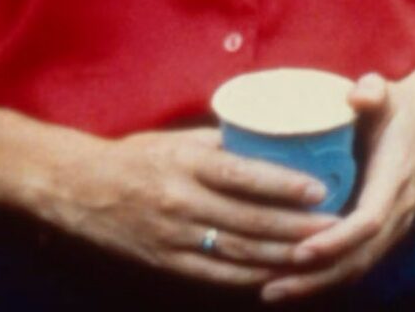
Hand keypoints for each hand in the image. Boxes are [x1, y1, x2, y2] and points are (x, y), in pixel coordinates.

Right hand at [40, 126, 337, 287]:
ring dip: (280, 254)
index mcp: (185, 164)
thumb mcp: (180, 139)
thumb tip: (275, 138)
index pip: (242, 175)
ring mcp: (172, 236)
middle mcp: (180, 201)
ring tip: (317, 251)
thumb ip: (225, 144)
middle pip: (247, 220)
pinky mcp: (164, 261)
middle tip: (335, 226)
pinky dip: (248, 276)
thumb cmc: (138, 156)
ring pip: (236, 250)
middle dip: (295, 226)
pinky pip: (214, 273)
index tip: (320, 188)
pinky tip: (276, 273)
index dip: (283, 184)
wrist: (79, 189)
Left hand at [262, 59, 414, 301]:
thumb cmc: (401, 108)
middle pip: (360, 257)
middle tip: (269, 286)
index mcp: (396, 177)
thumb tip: (357, 96)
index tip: (301, 250)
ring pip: (358, 266)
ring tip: (270, 292)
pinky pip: (358, 262)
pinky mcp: (385, 231)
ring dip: (316, 284)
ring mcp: (395, 224)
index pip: (369, 220)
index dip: (336, 240)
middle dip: (316, 276)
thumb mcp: (389, 92)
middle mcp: (399, 208)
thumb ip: (374, 90)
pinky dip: (325, 278)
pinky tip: (291, 282)